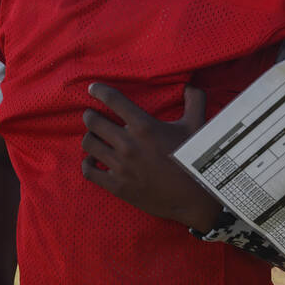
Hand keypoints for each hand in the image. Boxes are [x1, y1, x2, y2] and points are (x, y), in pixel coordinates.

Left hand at [81, 83, 220, 229]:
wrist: (194, 198)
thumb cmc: (194, 159)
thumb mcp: (197, 126)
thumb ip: (194, 101)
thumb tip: (189, 86)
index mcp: (144, 126)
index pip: (113, 101)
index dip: (99, 91)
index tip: (93, 88)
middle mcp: (128, 144)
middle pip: (93, 122)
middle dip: (90, 115)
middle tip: (92, 115)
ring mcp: (121, 166)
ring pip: (88, 144)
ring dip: (89, 137)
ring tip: (93, 135)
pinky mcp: (117, 186)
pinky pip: (89, 171)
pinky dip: (87, 163)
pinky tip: (92, 159)